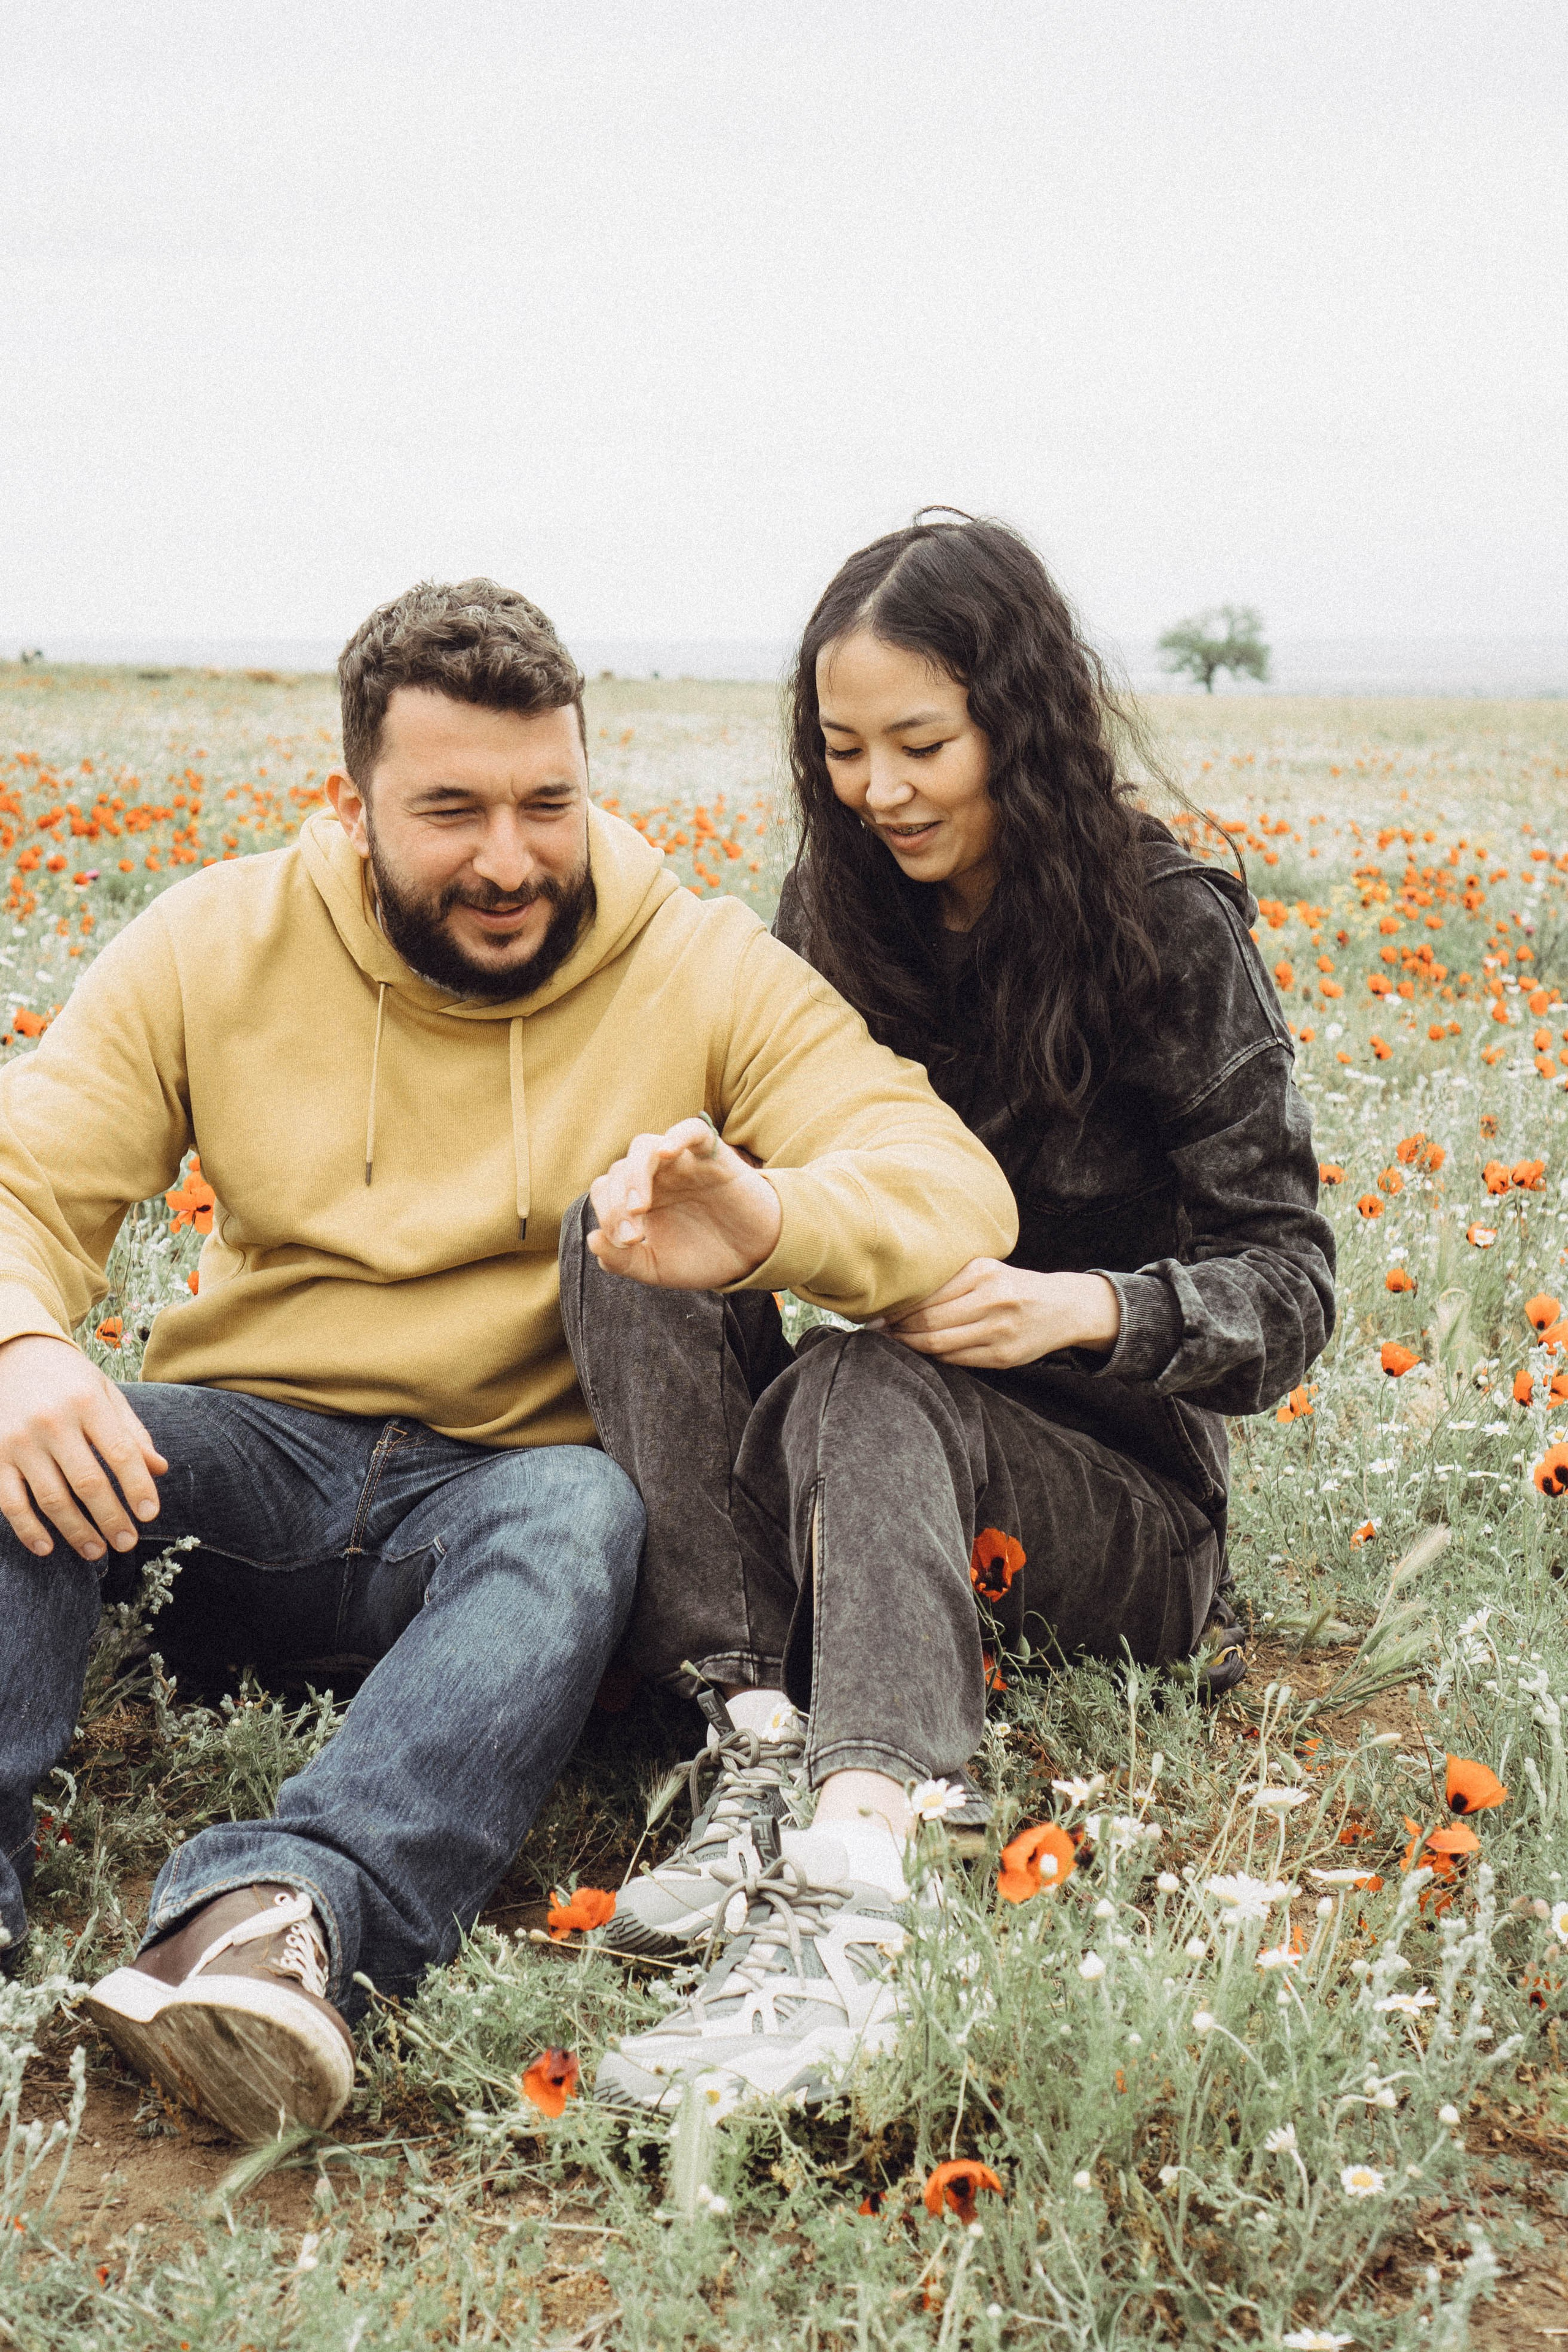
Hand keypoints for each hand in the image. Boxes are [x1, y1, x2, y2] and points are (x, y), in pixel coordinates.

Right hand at [0, 1335, 166, 1559]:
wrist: (13, 1354)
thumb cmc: (68, 1378)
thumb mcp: (106, 1392)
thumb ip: (132, 1432)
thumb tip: (159, 1469)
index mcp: (87, 1402)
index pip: (121, 1453)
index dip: (138, 1488)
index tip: (150, 1514)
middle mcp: (53, 1422)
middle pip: (88, 1482)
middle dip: (111, 1518)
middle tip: (127, 1542)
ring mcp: (19, 1441)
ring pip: (51, 1498)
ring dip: (76, 1531)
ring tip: (96, 1551)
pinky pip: (10, 1502)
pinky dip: (28, 1529)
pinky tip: (47, 1547)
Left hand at [586, 1117, 782, 1289]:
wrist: (754, 1255)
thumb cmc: (704, 1257)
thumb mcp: (657, 1268)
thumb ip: (622, 1260)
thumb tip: (593, 1239)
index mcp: (637, 1199)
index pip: (605, 1191)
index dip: (606, 1214)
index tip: (629, 1243)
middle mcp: (654, 1176)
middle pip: (618, 1170)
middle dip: (617, 1204)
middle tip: (633, 1235)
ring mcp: (681, 1163)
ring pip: (643, 1147)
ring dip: (634, 1175)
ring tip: (639, 1206)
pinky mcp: (712, 1155)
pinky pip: (690, 1130)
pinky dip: (676, 1136)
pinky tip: (668, 1153)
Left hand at [880, 1259, 1120, 1368]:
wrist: (1063, 1308)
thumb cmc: (1013, 1287)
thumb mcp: (986, 1271)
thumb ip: (950, 1281)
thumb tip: (898, 1297)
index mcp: (983, 1273)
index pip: (927, 1294)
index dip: (897, 1307)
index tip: (877, 1312)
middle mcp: (991, 1300)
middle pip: (928, 1321)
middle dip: (897, 1329)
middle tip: (875, 1330)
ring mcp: (998, 1331)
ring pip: (939, 1344)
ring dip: (910, 1345)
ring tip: (892, 1342)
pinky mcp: (1003, 1356)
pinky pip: (957, 1360)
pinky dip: (935, 1356)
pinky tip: (922, 1351)